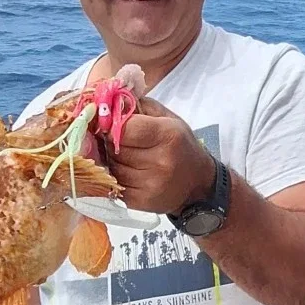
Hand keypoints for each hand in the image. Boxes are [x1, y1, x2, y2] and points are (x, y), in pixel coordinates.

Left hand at [106, 97, 216, 214]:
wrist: (198, 183)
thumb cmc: (180, 145)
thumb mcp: (166, 117)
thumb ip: (137, 105)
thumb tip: (106, 101)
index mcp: (168, 135)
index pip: (123, 128)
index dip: (113, 125)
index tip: (113, 124)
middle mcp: (160, 162)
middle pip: (115, 148)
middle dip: (112, 143)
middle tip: (121, 141)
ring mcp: (150, 185)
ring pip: (112, 167)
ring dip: (113, 161)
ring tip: (127, 157)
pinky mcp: (139, 202)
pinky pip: (113, 184)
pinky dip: (116, 177)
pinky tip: (129, 172)